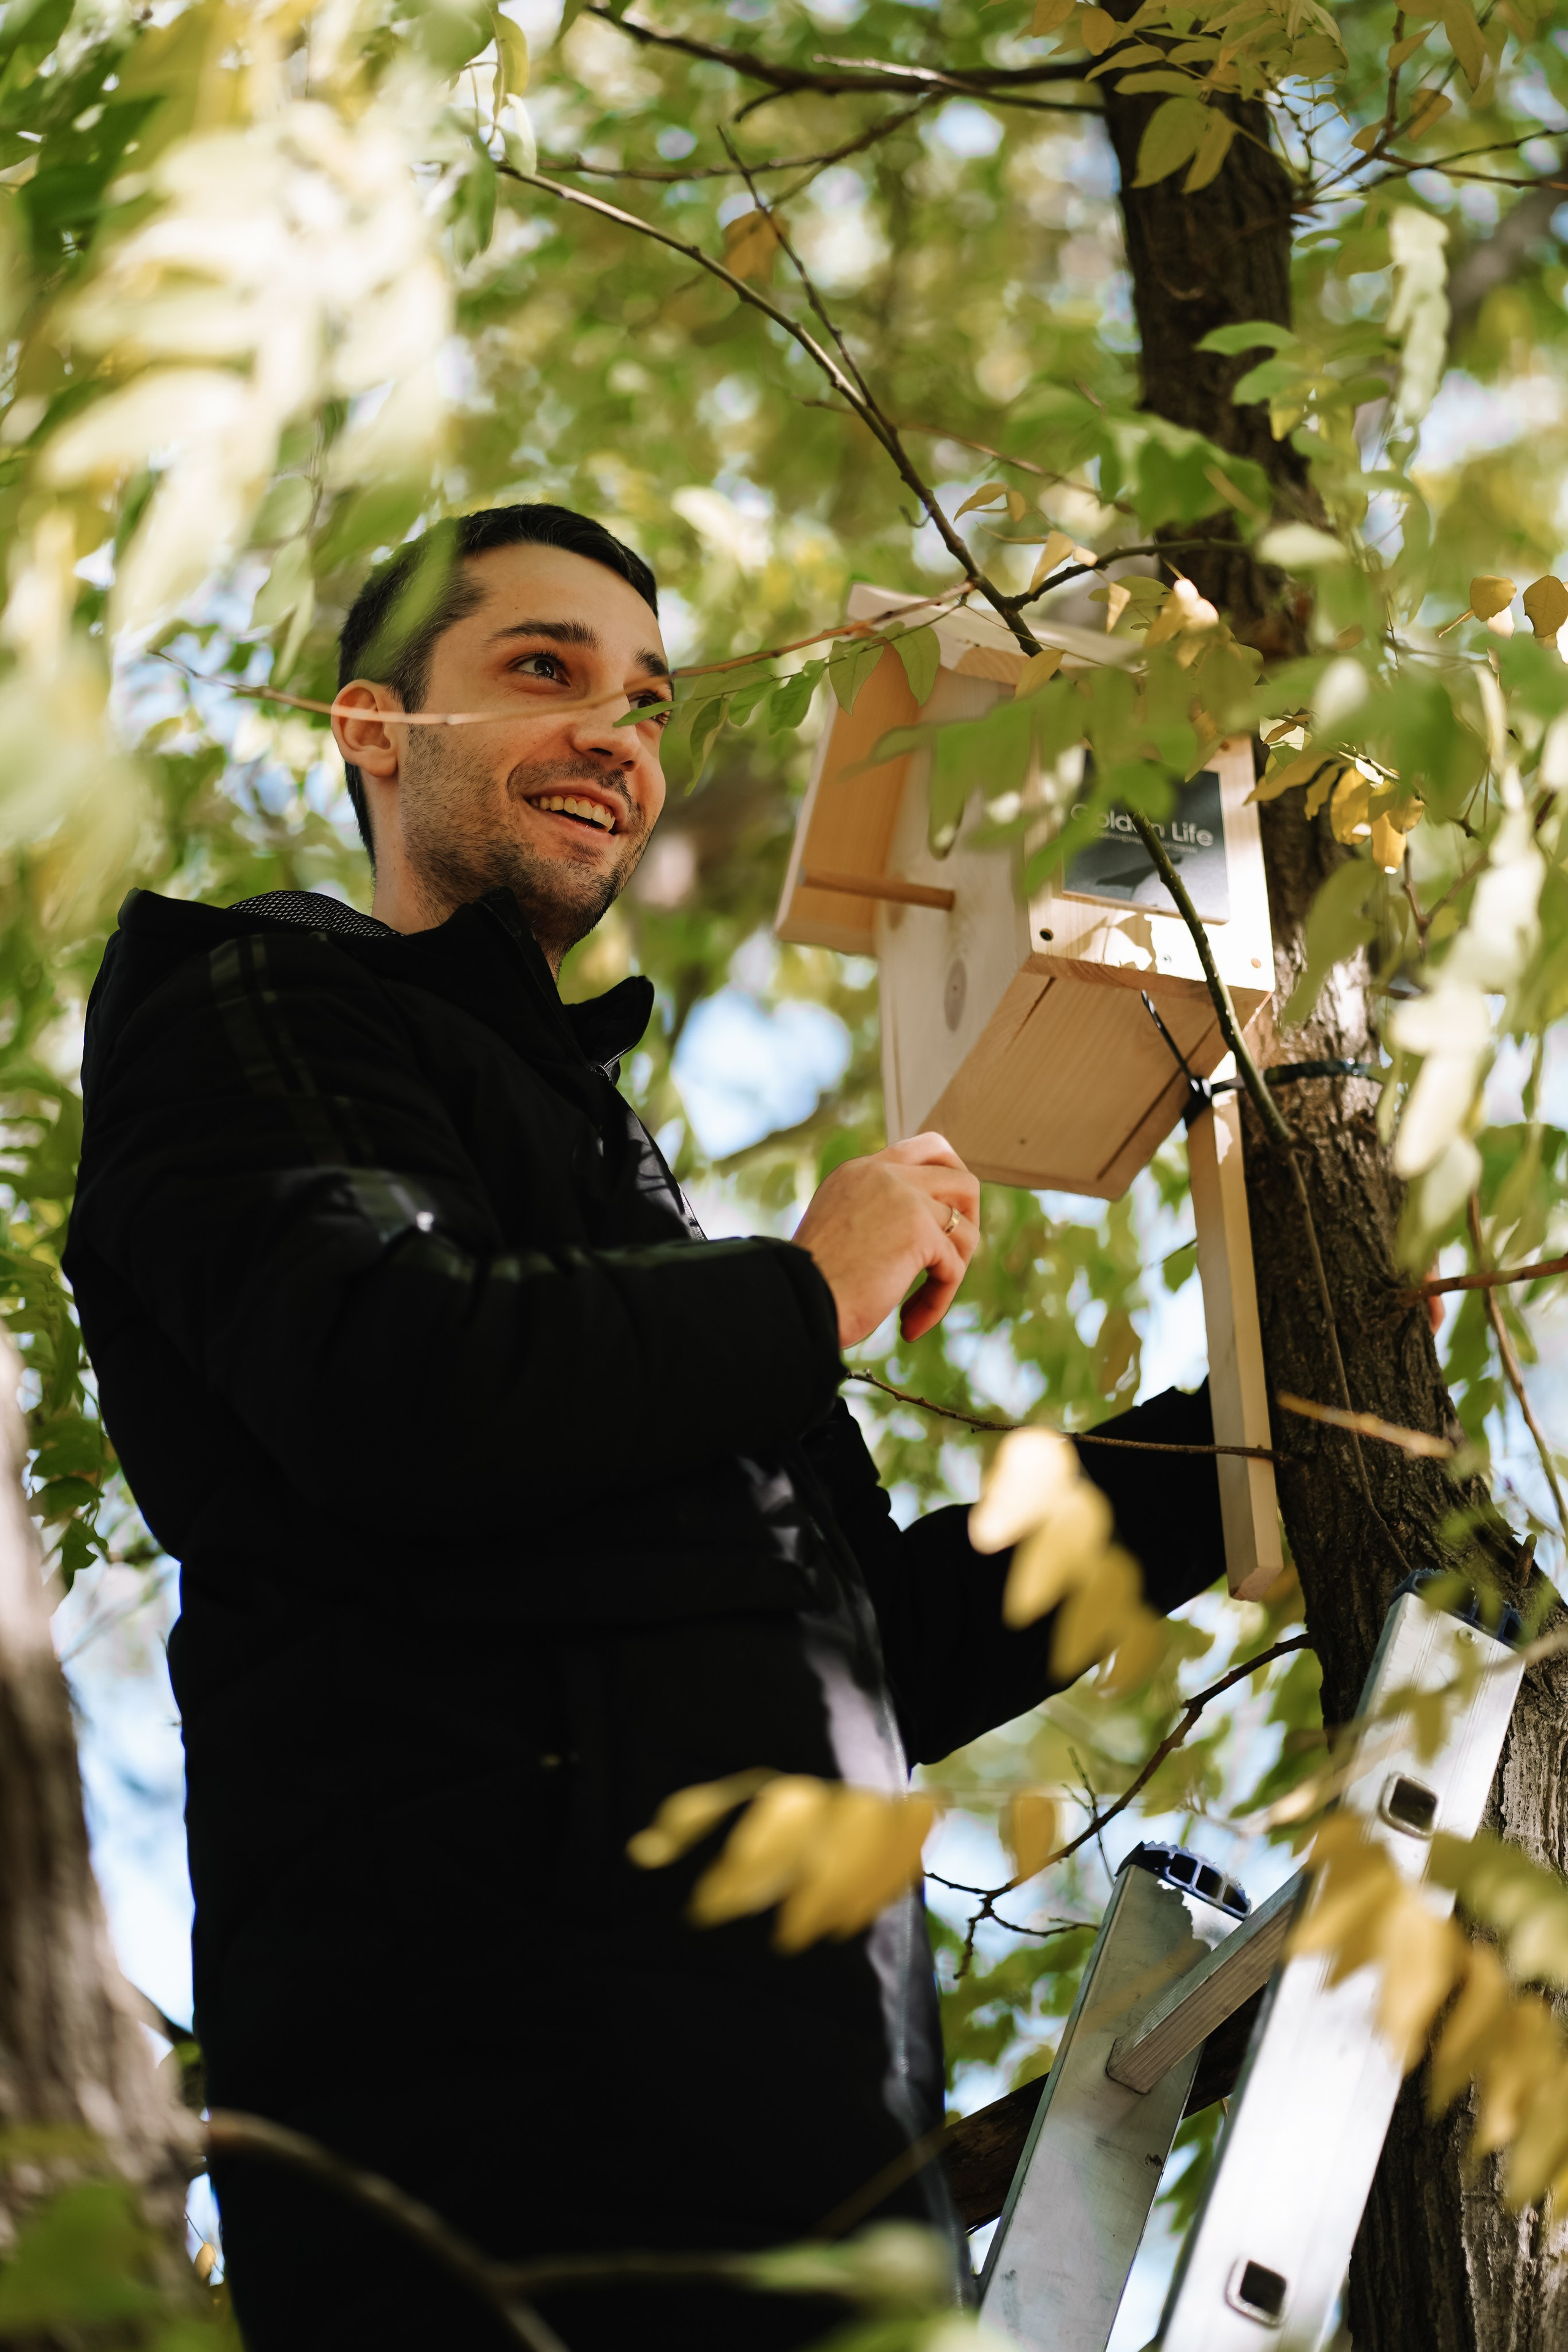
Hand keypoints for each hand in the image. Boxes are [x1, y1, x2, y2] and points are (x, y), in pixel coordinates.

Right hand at [790, 1133, 979, 1350]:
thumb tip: (926, 1232)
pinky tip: (909, 1326)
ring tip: (919, 1305)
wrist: (792, 1301)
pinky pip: (953, 1268)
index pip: (925, 1149)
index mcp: (860, 1171)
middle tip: (951, 1257)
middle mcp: (883, 1174)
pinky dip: (937, 1303)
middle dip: (969, 1220)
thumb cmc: (810, 1283)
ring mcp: (904, 1198)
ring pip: (965, 1229)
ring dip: (952, 1272)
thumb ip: (877, 1215)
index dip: (947, 1181)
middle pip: (961, 1178)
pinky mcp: (919, 1231)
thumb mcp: (842, 1231)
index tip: (943, 1221)